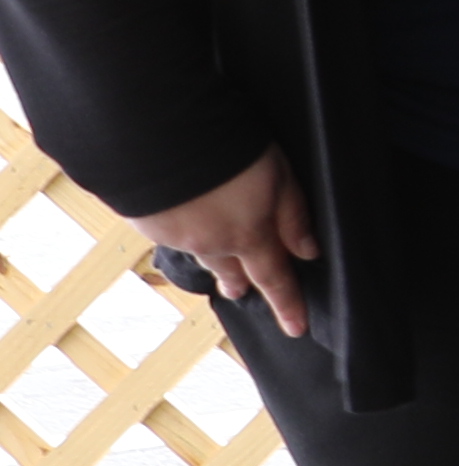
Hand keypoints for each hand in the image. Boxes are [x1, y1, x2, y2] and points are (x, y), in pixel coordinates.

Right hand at [132, 148, 318, 342]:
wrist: (157, 136)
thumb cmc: (228, 150)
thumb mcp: (279, 176)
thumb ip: (293, 217)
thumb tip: (308, 252)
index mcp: (247, 235)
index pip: (274, 278)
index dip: (287, 304)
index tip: (297, 329)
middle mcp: (208, 242)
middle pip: (229, 269)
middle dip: (238, 282)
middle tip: (240, 292)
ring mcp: (172, 232)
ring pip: (196, 249)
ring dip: (208, 256)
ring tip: (214, 260)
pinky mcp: (142, 218)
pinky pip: (167, 230)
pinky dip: (177, 227)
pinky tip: (177, 216)